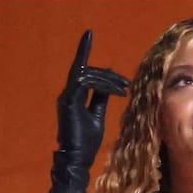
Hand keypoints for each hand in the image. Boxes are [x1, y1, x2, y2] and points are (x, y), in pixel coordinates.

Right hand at [56, 30, 128, 163]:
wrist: (77, 158)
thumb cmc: (86, 141)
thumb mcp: (97, 115)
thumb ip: (99, 98)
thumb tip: (108, 83)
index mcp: (73, 96)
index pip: (80, 70)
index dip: (83, 51)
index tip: (89, 34)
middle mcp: (67, 93)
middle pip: (88, 71)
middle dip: (108, 74)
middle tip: (126, 83)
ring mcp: (66, 97)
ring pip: (88, 75)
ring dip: (108, 80)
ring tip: (124, 89)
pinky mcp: (68, 101)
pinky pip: (85, 83)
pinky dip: (102, 84)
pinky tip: (117, 90)